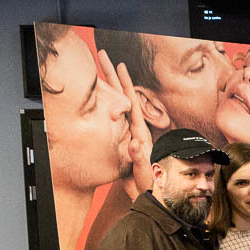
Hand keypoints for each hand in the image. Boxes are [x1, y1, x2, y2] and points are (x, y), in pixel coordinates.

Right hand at [98, 51, 152, 198]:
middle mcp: (134, 129)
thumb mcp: (146, 169)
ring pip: (115, 105)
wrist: (149, 194)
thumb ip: (138, 156)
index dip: (125, 83)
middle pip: (121, 96)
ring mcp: (128, 134)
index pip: (131, 101)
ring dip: (107, 87)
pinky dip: (104, 107)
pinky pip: (111, 120)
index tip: (119, 64)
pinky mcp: (122, 142)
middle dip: (112, 76)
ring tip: (99, 71)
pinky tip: (98, 98)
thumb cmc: (151, 183)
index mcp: (140, 131)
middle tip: (103, 55)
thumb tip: (134, 142)